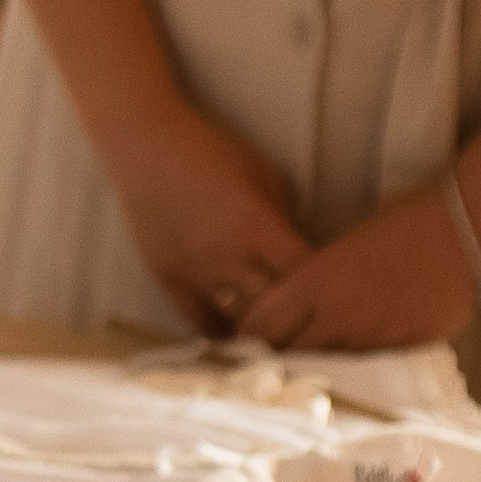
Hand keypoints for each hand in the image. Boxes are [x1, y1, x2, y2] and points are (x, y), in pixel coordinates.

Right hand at [104, 100, 309, 336]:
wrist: (145, 145)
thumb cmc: (210, 151)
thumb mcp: (265, 175)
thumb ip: (286, 219)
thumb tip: (302, 253)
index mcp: (258, 227)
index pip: (305, 275)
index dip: (326, 286)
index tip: (335, 290)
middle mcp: (228, 257)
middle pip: (278, 309)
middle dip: (299, 315)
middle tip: (315, 321)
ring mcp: (195, 272)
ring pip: (240, 323)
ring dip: (263, 330)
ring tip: (282, 335)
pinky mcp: (168, 279)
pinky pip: (200, 323)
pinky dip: (224, 333)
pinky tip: (240, 335)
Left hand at [236, 187, 477, 352]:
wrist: (469, 226)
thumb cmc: (405, 219)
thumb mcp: (345, 243)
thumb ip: (317, 278)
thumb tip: (296, 299)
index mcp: (317, 282)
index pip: (262, 325)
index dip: (249, 334)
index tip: (245, 337)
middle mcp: (341, 315)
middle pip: (290, 353)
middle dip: (277, 354)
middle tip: (272, 354)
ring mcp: (376, 336)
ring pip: (332, 364)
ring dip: (322, 360)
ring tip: (318, 355)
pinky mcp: (408, 347)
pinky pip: (373, 363)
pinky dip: (363, 359)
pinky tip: (365, 347)